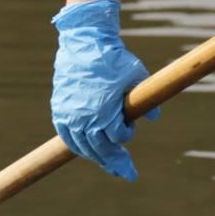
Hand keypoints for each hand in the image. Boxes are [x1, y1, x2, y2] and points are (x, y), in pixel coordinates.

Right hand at [50, 0, 157, 179]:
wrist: (84, 42)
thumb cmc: (113, 58)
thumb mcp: (137, 76)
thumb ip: (146, 99)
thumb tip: (155, 117)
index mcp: (105, 112)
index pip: (118, 138)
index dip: (127, 135)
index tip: (130, 129)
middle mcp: (86, 118)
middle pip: (101, 150)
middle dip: (115, 162)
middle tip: (126, 173)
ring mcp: (70, 115)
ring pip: (83, 147)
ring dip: (96, 156)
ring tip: (108, 164)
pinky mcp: (60, 109)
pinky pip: (67, 136)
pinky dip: (76, 146)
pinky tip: (85, 151)